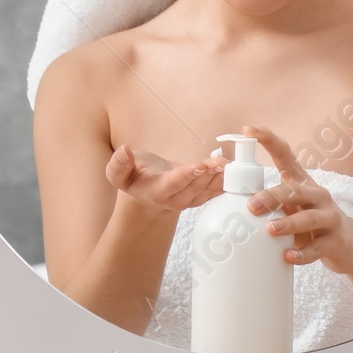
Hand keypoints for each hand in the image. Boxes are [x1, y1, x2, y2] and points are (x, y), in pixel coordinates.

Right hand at [105, 144, 223, 218]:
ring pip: (208, 189)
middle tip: (222, 162)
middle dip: (209, 174)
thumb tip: (124, 151)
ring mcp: (190, 201)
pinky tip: (236, 170)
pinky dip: (226, 181)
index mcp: (156, 192)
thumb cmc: (132, 176)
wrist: (146, 190)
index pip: (173, 183)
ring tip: (231, 164)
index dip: (186, 174)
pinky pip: (215, 190)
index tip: (199, 165)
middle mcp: (175, 200)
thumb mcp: (117, 173)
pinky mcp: (201, 197)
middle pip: (195, 187)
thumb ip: (118, 165)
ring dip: (221, 177)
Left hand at [242, 126, 352, 270]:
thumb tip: (232, 197)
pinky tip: (288, 256)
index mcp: (303, 183)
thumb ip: (272, 200)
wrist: (352, 245)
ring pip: (309, 218)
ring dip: (288, 223)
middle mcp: (318, 195)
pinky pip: (317, 248)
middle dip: (271, 197)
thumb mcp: (295, 206)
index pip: (286, 155)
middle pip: (294, 190)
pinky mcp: (336, 242)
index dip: (268, 140)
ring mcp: (330, 218)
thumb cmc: (314, 223)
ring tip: (270, 230)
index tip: (248, 130)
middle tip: (251, 207)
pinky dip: (303, 253)